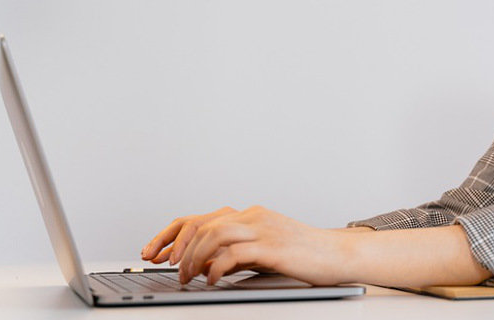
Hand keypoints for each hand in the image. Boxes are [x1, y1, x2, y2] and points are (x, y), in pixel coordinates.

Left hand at [141, 205, 348, 285]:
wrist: (337, 254)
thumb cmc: (303, 254)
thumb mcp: (264, 250)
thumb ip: (236, 252)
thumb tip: (204, 265)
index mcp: (251, 215)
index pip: (201, 218)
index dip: (172, 235)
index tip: (155, 254)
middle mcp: (254, 217)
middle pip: (202, 224)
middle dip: (178, 248)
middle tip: (171, 270)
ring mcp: (264, 230)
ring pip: (214, 234)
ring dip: (194, 258)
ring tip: (189, 277)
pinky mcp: (273, 247)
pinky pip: (234, 253)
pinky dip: (216, 267)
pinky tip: (212, 279)